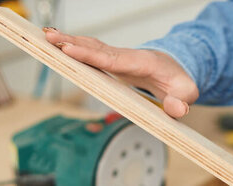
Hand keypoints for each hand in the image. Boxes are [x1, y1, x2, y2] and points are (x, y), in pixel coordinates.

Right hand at [43, 27, 197, 117]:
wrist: (174, 68)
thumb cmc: (177, 81)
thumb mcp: (187, 92)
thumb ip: (182, 100)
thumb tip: (175, 109)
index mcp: (142, 62)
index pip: (113, 59)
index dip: (92, 55)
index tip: (71, 49)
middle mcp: (126, 56)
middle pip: (96, 48)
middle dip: (73, 43)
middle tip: (50, 38)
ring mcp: (117, 57)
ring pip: (90, 47)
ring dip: (68, 42)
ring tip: (45, 37)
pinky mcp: (110, 61)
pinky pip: (89, 52)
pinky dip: (73, 47)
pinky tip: (55, 44)